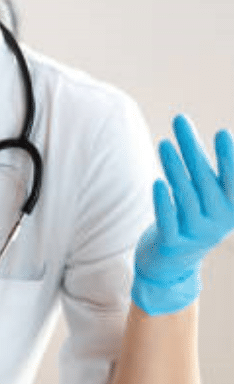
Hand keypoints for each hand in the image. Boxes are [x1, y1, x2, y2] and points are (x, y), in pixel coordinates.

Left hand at [132, 114, 233, 315]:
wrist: (172, 264)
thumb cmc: (192, 219)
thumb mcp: (210, 199)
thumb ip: (210, 172)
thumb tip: (223, 136)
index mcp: (230, 208)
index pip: (232, 180)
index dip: (228, 158)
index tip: (221, 132)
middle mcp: (217, 223)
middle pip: (203, 180)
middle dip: (191, 148)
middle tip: (179, 120)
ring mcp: (194, 234)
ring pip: (184, 197)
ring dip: (174, 168)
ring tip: (164, 143)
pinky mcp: (171, 244)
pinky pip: (168, 221)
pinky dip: (163, 202)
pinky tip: (157, 182)